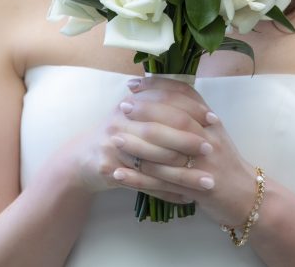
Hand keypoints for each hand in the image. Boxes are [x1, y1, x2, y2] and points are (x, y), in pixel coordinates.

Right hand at [61, 77, 213, 198]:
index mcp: (132, 102)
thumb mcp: (133, 112)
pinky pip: (145, 184)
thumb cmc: (117, 133)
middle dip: (188, 141)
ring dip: (184, 174)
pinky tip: (187, 198)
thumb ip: (158, 102)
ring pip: (155, 160)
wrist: (81, 158)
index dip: (192, 109)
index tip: (213, 119)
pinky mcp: (110, 169)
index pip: (166, 100)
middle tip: (211, 149)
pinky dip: (168, 193)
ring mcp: (113, 144)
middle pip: (160, 129)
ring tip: (207, 181)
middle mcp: (121, 120)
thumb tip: (196, 96)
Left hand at [111, 76, 259, 225]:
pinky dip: (139, 178)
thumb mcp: (213, 131)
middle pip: (176, 118)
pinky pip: (163, 182)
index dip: (159, 87)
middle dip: (147, 111)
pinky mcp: (198, 187)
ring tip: (115, 139)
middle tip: (123, 106)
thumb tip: (163, 91)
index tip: (135, 84)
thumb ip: (192, 112)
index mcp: (210, 121)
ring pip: (167, 151)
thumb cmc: (224, 161)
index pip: (184, 96)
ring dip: (138, 145)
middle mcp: (209, 138)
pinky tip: (119, 174)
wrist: (246, 195)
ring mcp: (205, 163)